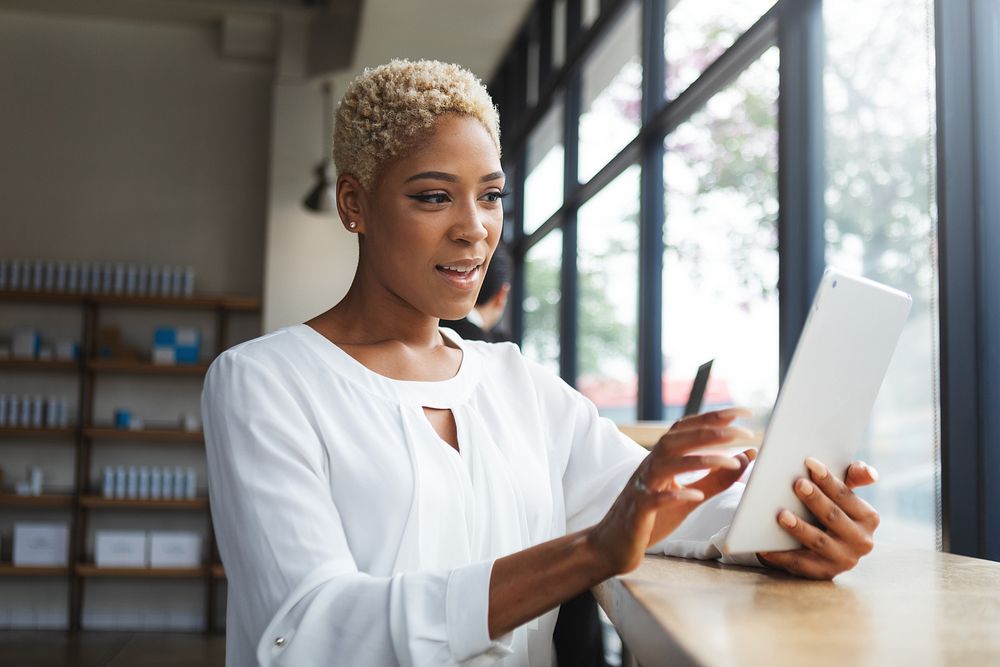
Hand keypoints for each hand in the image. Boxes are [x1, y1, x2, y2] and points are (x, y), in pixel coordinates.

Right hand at [587, 408, 755, 575]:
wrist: (611, 545)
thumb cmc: (651, 519)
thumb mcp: (689, 497)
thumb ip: (716, 479)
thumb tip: (747, 456)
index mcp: (662, 459)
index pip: (687, 429)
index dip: (714, 417)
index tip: (745, 412)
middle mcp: (650, 467)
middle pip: (677, 440)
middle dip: (710, 432)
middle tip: (742, 433)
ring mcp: (641, 488)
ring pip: (666, 464)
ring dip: (700, 460)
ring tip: (730, 462)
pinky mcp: (637, 512)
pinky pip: (653, 499)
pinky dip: (674, 495)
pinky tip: (696, 495)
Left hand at [758, 458, 880, 579]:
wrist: (824, 548)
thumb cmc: (831, 510)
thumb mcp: (843, 494)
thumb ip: (855, 476)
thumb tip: (871, 472)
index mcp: (868, 518)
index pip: (845, 495)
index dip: (828, 479)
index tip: (810, 462)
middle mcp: (861, 541)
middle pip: (833, 517)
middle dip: (816, 500)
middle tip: (797, 483)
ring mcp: (843, 560)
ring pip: (819, 541)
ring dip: (800, 528)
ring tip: (781, 515)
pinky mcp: (824, 573)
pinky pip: (800, 564)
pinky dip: (782, 555)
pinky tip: (766, 546)